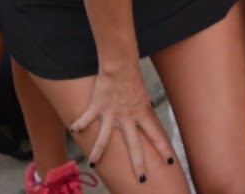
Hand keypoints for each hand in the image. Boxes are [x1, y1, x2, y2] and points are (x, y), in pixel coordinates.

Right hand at [70, 66, 172, 180]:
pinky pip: (86, 118)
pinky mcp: (98, 107)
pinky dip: (80, 124)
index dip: (162, 148)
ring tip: (92, 164)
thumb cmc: (133, 77)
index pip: (156, 134)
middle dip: (138, 164)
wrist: (120, 65)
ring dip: (98, 152)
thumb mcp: (143, 95)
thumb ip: (143, 106)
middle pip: (135, 146)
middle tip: (142, 180)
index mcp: (142, 114)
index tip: (170, 161)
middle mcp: (128, 117)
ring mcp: (112, 114)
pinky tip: (74, 130)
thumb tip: (147, 111)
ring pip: (105, 139)